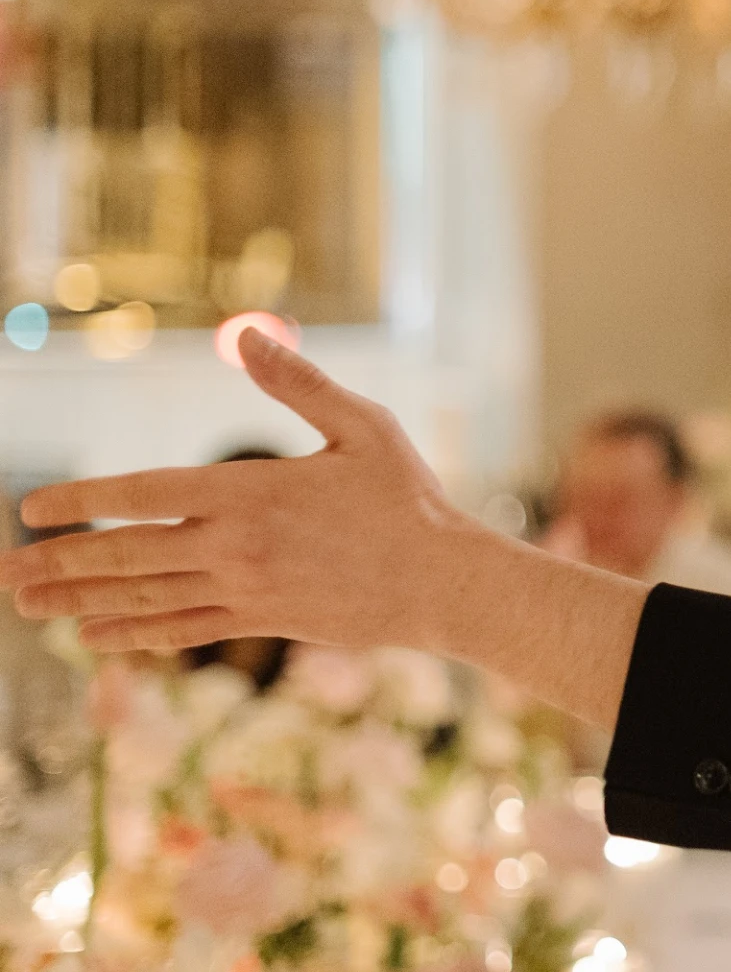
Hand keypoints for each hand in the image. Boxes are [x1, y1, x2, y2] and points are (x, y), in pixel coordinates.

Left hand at [0, 331, 644, 723]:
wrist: (447, 582)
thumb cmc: (409, 499)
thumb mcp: (362, 427)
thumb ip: (298, 382)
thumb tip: (247, 334)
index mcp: (251, 493)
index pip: (144, 493)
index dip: (81, 501)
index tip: (31, 508)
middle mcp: (236, 547)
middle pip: (128, 553)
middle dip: (59, 561)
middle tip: (4, 568)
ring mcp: (247, 591)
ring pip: (145, 598)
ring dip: (79, 601)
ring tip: (27, 605)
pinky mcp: (265, 622)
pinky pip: (185, 630)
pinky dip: (135, 634)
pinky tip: (98, 637)